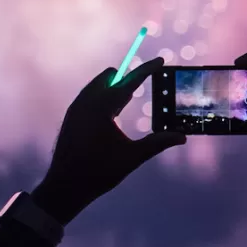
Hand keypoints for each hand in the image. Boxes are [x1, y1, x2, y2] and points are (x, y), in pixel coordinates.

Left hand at [34, 58, 184, 223]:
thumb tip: (182, 136)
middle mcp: (86, 102)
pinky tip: (111, 112)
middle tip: (145, 82)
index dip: (147, 70)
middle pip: (110, 77)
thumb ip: (158, 143)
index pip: (129, 81)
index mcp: (102, 108)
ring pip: (97, 85)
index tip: (160, 60)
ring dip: (114, 87)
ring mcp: (76, 108)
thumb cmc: (99, 172)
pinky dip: (103, 96)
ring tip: (129, 97)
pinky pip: (89, 96)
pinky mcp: (71, 117)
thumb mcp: (132, 157)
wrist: (65, 186)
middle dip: (128, 77)